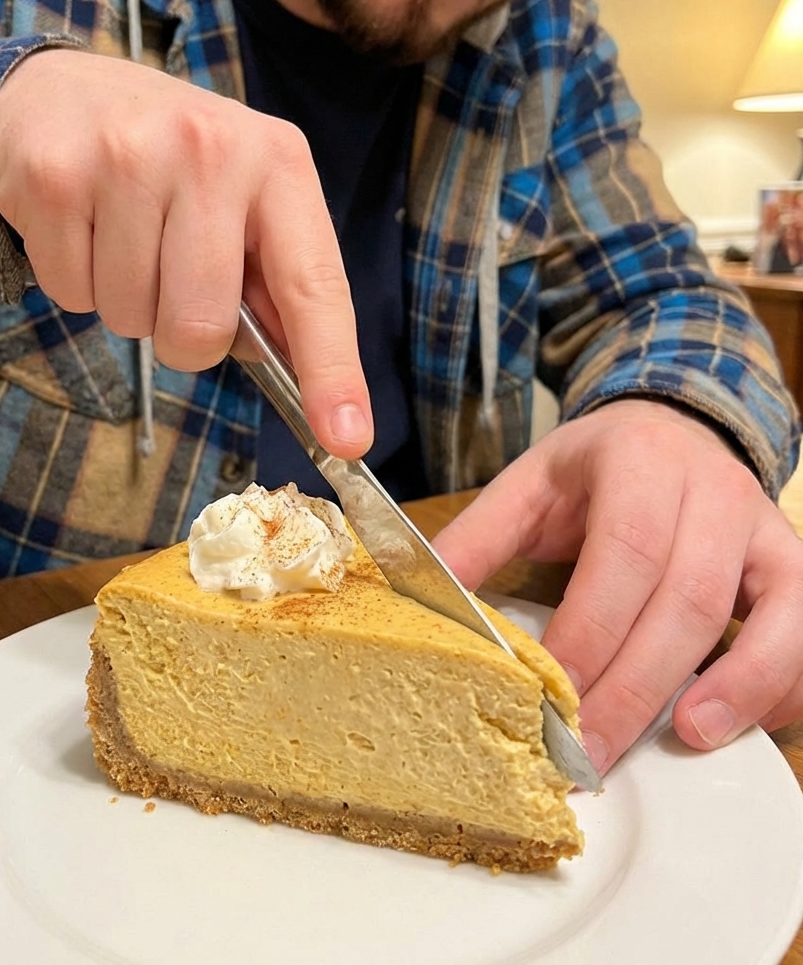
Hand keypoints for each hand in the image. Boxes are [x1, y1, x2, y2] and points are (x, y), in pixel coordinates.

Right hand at [0, 49, 372, 457]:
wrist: (63, 92)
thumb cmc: (172, 166)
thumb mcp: (243, 204)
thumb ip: (275, 287)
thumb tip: (297, 376)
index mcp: (278, 164)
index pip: (315, 286)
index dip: (332, 371)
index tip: (347, 440)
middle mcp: (211, 150)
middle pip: (201, 328)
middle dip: (183, 337)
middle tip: (171, 283)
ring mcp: (128, 157)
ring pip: (131, 318)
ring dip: (127, 306)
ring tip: (123, 239)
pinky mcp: (56, 177)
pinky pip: (71, 295)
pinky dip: (76, 284)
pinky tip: (83, 229)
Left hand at [432, 398, 802, 773]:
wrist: (668, 429)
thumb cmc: (592, 470)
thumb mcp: (527, 487)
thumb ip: (476, 540)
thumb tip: (417, 602)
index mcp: (635, 463)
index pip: (624, 552)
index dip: (591, 631)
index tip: (551, 699)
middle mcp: (710, 491)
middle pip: (687, 597)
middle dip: (638, 683)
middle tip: (592, 752)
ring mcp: (760, 528)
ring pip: (770, 613)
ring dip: (734, 686)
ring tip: (686, 740)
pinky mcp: (790, 564)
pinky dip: (779, 682)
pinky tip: (733, 724)